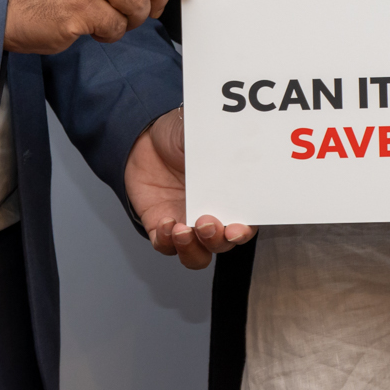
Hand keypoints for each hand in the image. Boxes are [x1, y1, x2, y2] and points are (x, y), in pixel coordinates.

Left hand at [127, 108, 253, 268]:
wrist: (144, 137)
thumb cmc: (180, 134)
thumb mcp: (202, 136)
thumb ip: (219, 148)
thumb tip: (235, 149)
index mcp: (228, 194)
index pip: (245, 221)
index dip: (244, 230)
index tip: (236, 228)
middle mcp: (211, 213)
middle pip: (223, 243)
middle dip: (217, 240)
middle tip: (206, 224)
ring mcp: (186, 223)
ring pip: (197, 255)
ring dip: (193, 250)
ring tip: (183, 231)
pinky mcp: (161, 227)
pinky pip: (166, 246)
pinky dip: (166, 242)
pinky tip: (166, 224)